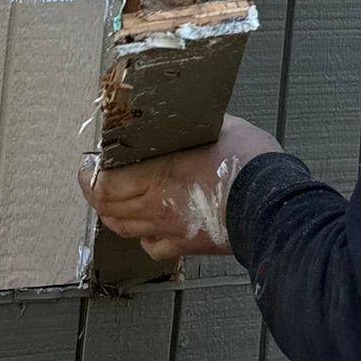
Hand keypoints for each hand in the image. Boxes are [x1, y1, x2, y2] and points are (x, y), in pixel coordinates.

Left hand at [80, 114, 280, 260]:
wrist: (272, 205)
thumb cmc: (249, 164)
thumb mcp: (219, 126)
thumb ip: (193, 124)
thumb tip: (185, 112)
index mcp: (160, 174)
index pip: (106, 185)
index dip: (90, 177)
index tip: (88, 166)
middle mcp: (158, 206)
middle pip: (109, 209)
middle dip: (95, 195)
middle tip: (93, 181)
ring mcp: (171, 229)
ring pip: (126, 230)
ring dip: (112, 216)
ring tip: (111, 203)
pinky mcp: (187, 244)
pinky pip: (153, 247)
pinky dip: (142, 237)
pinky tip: (147, 227)